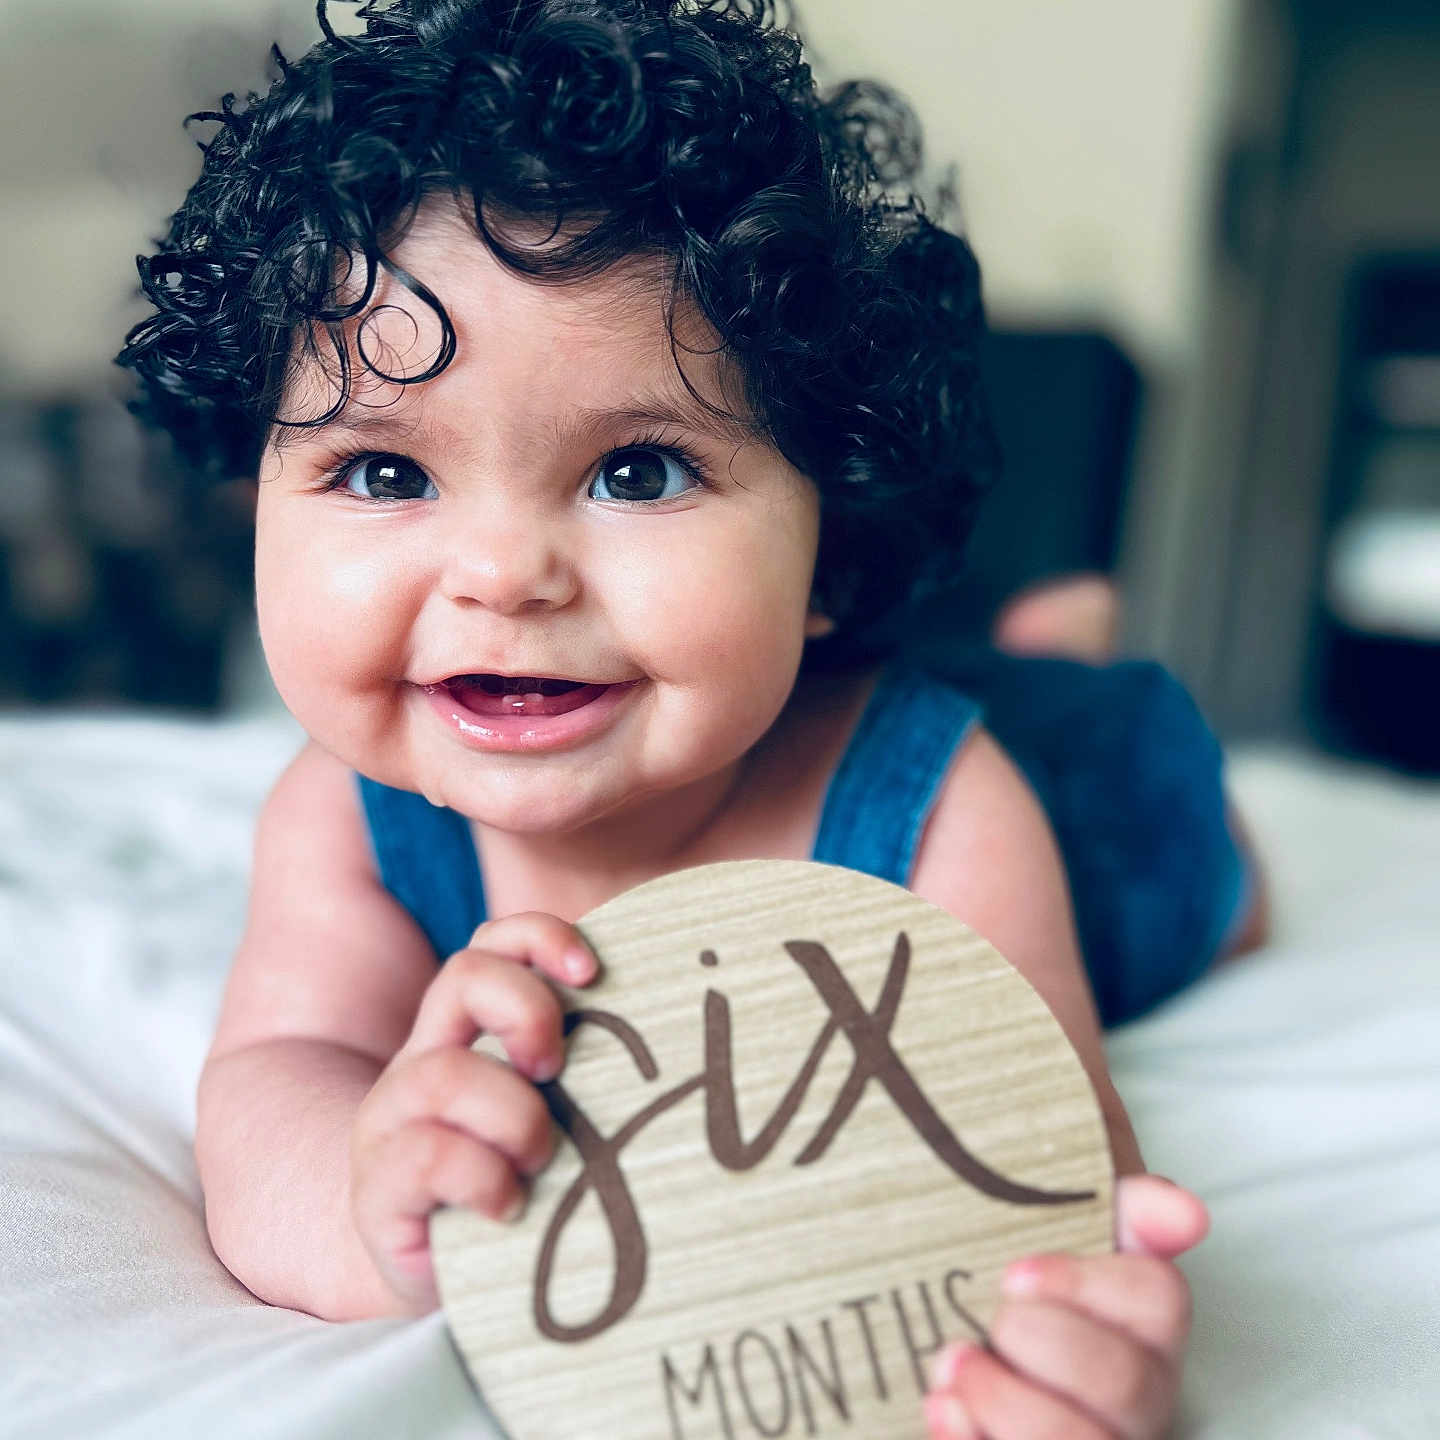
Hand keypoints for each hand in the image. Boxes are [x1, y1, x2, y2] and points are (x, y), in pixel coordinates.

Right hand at [349, 912, 599, 1312]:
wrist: (433, 1284)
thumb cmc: (518, 1193)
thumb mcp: (553, 1120)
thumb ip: (582, 1076)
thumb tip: (686, 1044)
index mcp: (462, 1034)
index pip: (490, 945)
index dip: (540, 938)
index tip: (593, 970)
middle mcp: (420, 1061)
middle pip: (463, 975)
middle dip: (528, 1010)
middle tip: (558, 1070)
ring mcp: (390, 1122)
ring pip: (445, 1073)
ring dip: (515, 1115)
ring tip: (541, 1160)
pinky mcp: (377, 1190)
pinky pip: (428, 1155)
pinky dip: (484, 1178)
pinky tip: (511, 1206)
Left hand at [925, 1174, 1208, 1437]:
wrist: (967, 1361)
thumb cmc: (1021, 1306)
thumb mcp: (1055, 1238)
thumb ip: (1119, 1211)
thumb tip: (1180, 1209)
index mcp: (1145, 1329)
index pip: (1160, 1296)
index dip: (1085, 1283)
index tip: (1015, 1273)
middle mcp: (1137, 1400)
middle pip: (1125, 1381)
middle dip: (1040, 1343)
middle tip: (990, 1321)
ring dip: (1005, 1401)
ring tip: (952, 1367)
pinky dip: (971, 1438)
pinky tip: (946, 1411)